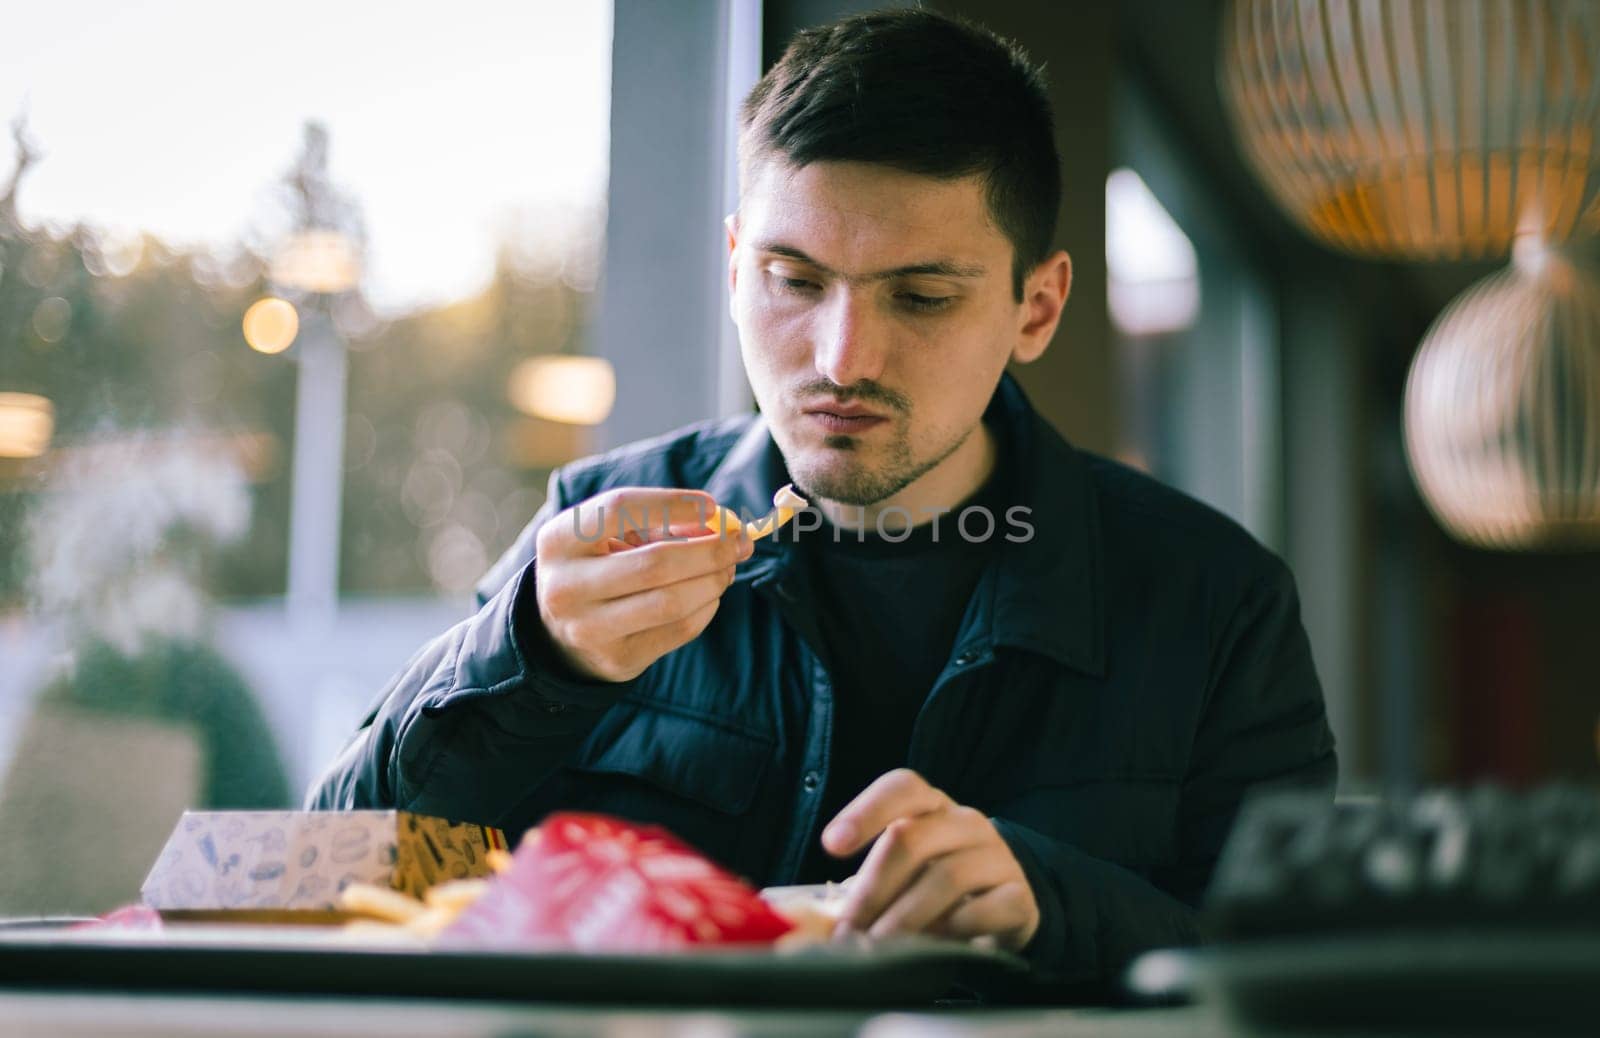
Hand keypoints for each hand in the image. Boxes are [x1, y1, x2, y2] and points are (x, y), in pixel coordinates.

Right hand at [534, 487, 752, 682]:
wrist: (561, 630)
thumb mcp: (610, 535)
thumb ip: (660, 522)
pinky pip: (680, 630)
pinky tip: (711, 593)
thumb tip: (725, 525)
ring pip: (672, 602)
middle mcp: (566, 587)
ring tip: (727, 567)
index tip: (711, 506)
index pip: (619, 509)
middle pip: (656, 563)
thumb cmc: (598, 566)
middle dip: (710, 550)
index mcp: (560, 540)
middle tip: (738, 542)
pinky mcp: (618, 660)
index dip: (671, 504)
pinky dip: (707, 607)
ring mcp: (590, 629)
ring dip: (714, 580)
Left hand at [822, 769, 1038, 949]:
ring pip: (946, 876)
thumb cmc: (937, 886)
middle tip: (848, 930)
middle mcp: (966, 822)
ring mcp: (997, 856)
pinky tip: (934, 946)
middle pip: (912, 838)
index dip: (865, 812)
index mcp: (931, 806)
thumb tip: (828, 919)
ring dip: (904, 917)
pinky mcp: (1020, 896)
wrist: (1004, 910)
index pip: (902, 788)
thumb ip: (871, 880)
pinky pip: (986, 909)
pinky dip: (954, 930)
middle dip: (872, 888)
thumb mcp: (906, 872)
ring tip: (880, 947)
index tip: (832, 845)